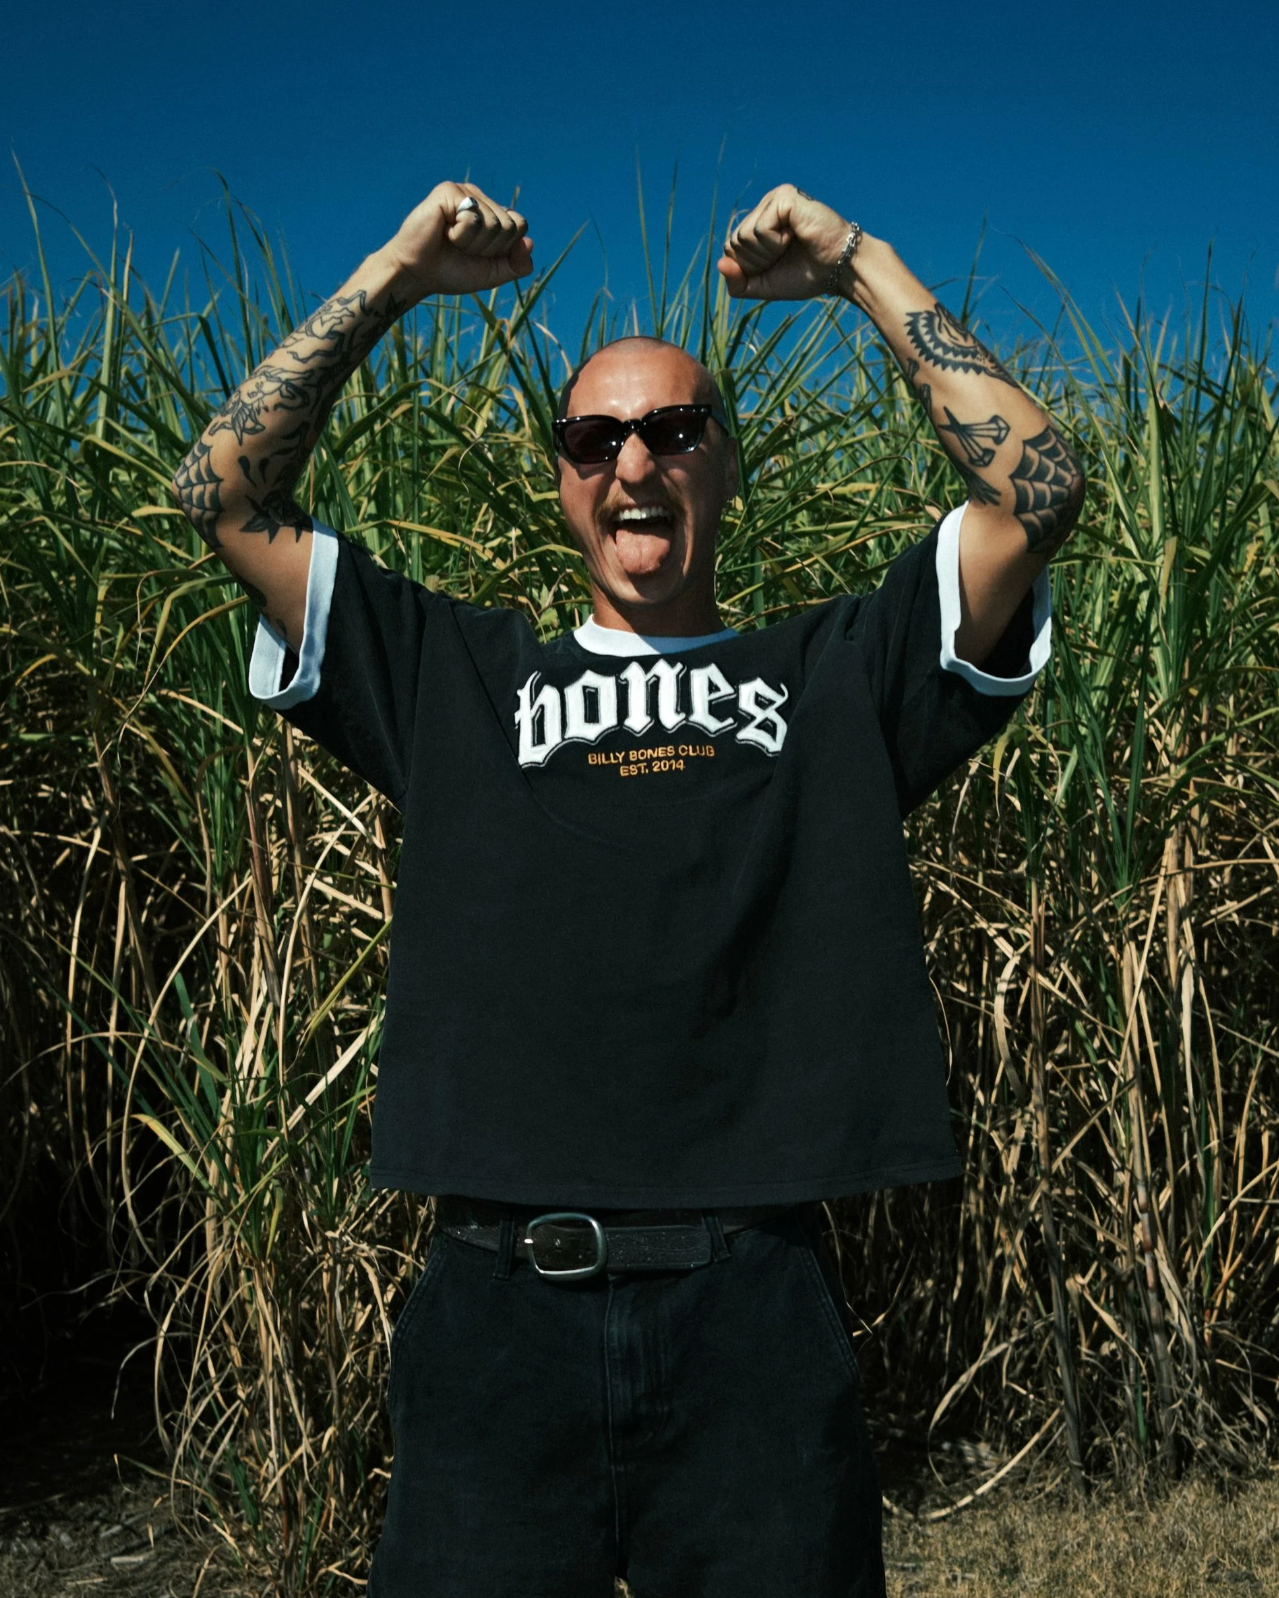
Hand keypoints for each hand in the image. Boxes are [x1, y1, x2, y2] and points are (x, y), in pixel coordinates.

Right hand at [380, 181, 532, 299]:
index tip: (478, 254)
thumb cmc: (451, 271)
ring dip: (472, 243)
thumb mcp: (492, 274)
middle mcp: (480, 198)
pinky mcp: (448, 191)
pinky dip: (460, 235)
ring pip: (493, 223)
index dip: (503, 249)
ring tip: (451, 241)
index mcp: (492, 212)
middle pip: (509, 226)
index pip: (519, 226)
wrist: (417, 275)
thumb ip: (516, 264)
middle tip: (462, 248)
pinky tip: (443, 231)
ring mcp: (464, 192)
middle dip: (488, 248)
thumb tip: (530, 243)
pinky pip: (472, 218)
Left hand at [717, 184, 851, 300]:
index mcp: (759, 224)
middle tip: (785, 255)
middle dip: (758, 261)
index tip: (777, 265)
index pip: (731, 250)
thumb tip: (720, 264)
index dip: (750, 268)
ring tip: (791, 244)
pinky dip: (775, 242)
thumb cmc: (806, 275)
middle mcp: (764, 207)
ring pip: (744, 236)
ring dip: (768, 252)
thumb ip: (739, 282)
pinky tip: (795, 235)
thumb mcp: (765, 286)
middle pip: (734, 243)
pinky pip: (759, 229)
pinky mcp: (784, 196)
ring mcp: (773, 199)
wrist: (838, 270)